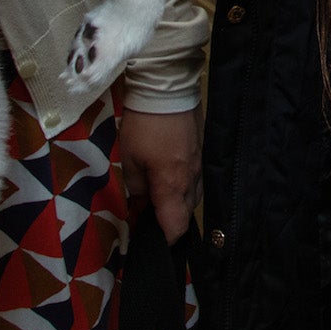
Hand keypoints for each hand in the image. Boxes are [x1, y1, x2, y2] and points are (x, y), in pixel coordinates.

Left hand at [120, 104, 200, 242]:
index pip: (175, 227)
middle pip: (186, 214)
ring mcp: (200, 165)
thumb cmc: (144, 125)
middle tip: (150, 221)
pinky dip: (184, 188)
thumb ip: (136, 187)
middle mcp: (192, 179)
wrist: (167, 88)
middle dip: (170, 223)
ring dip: (178, 205)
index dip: (164, 240)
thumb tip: (140, 205)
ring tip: (160, 202)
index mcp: (172, 185)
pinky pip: (196, 180)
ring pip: (193, 197)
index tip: (150, 242)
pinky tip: (170, 180)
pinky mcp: (201, 151)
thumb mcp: (129, 158)